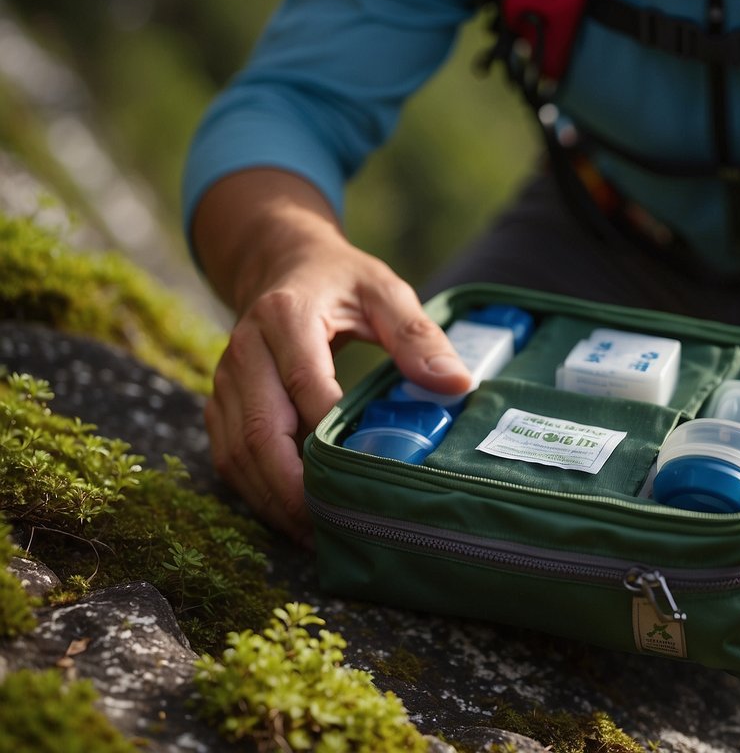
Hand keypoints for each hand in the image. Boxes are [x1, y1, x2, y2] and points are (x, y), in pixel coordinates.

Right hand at [194, 171, 470, 544]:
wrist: (281, 264)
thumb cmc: (341, 281)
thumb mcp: (385, 292)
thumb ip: (418, 336)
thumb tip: (458, 384)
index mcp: (285, 317)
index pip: (305, 384)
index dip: (329, 433)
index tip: (364, 474)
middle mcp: (244, 350)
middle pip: (260, 430)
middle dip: (294, 486)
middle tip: (334, 526)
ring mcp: (226, 380)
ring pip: (237, 452)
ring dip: (273, 500)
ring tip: (317, 535)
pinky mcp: (222, 403)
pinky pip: (229, 456)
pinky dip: (257, 492)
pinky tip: (293, 518)